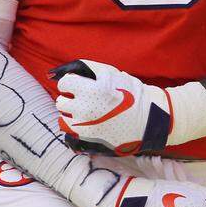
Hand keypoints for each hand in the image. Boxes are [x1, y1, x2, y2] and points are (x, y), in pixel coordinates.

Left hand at [51, 59, 171, 154]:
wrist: (148, 119)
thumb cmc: (129, 91)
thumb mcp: (109, 72)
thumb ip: (84, 67)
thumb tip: (57, 71)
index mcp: (90, 91)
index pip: (64, 84)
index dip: (71, 82)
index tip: (80, 84)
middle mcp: (85, 110)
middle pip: (60, 102)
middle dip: (69, 98)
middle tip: (84, 97)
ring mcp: (86, 127)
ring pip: (63, 118)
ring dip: (71, 112)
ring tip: (87, 109)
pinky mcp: (89, 138)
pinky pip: (70, 132)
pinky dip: (75, 125)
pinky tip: (87, 121)